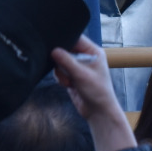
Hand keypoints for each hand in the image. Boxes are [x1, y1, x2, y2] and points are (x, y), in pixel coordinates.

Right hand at [52, 36, 135, 150]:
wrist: (98, 111)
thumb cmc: (97, 91)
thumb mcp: (81, 75)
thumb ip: (67, 61)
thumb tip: (53, 50)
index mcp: (93, 52)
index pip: (76, 38)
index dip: (65, 40)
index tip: (54, 44)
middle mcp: (85, 57)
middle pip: (66, 49)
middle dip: (62, 60)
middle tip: (62, 68)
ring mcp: (78, 66)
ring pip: (60, 61)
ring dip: (61, 71)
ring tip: (69, 81)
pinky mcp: (72, 75)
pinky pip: (60, 71)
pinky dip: (61, 77)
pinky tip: (68, 85)